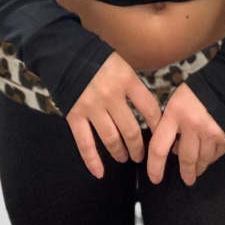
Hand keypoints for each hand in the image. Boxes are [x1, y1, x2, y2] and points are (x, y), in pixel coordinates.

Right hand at [65, 51, 161, 178]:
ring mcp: (91, 106)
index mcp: (126, 79)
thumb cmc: (95, 57)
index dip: (157, 124)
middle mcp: (111, 95)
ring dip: (120, 152)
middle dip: (138, 146)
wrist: (64, 52)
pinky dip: (92, 160)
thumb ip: (131, 84)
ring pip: (111, 138)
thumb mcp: (120, 63)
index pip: (149, 107)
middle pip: (131, 129)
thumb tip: (147, 108)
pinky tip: (99, 172)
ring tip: (125, 158)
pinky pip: (85, 143)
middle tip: (141, 155)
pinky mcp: (74, 115)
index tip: (161, 134)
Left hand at [147, 82, 224, 185]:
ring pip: (201, 160)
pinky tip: (208, 155)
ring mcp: (210, 132)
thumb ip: (172, 123)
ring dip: (198, 167)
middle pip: (185, 159)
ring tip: (197, 169)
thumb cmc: (199, 90)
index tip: (155, 178)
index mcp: (175, 113)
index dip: (155, 167)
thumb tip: (174, 148)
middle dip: (185, 173)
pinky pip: (215, 156)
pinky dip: (211, 158)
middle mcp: (192, 125)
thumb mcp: (177, 101)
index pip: (159, 147)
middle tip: (186, 179)